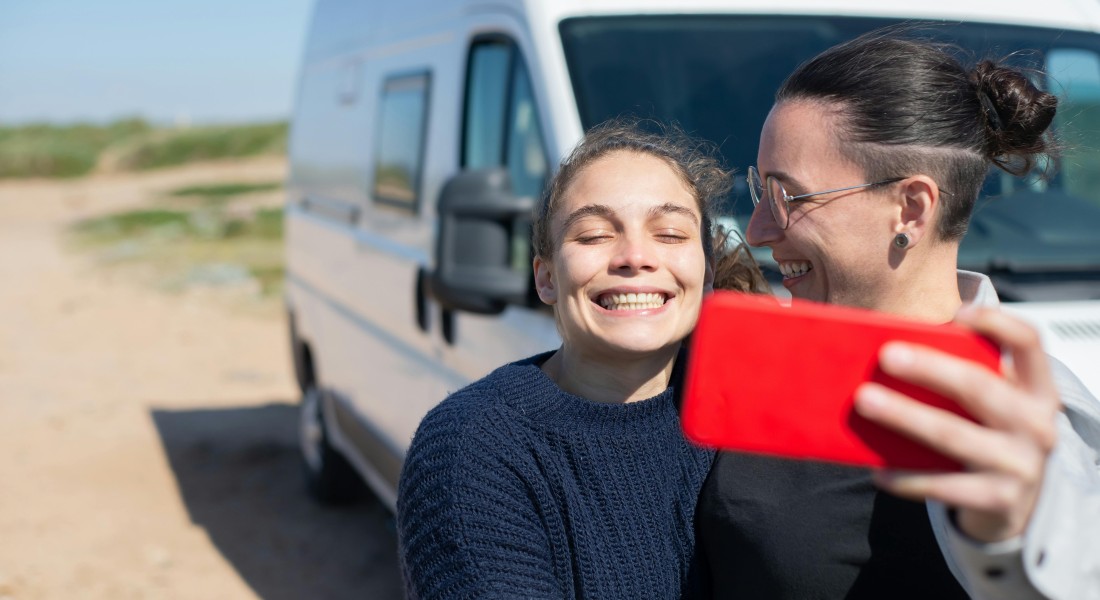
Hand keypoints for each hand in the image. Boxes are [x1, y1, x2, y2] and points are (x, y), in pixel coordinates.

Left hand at [854, 307, 1060, 542]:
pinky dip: (906, 477)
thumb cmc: (989, 436)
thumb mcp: (992, 404)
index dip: (998, 323)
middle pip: (978, 387)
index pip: (1029, 343)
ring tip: (865, 400)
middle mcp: (1037, 425)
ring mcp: (1020, 465)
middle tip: (886, 355)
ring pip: (952, 434)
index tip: (959, 312)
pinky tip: (877, 470)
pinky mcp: (998, 500)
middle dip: (930, 369)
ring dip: (904, 415)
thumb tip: (891, 348)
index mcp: (1037, 390)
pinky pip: (942, 485)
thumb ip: (962, 375)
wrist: (1016, 503)